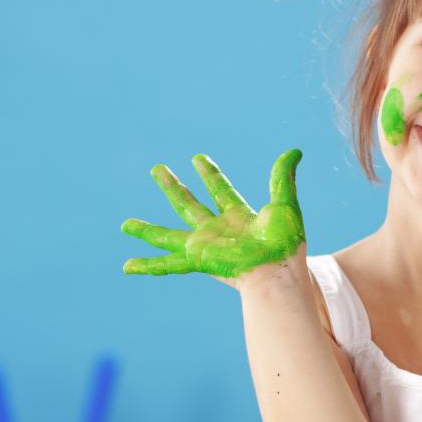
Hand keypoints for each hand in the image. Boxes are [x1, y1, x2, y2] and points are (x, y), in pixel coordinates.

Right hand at [120, 149, 305, 281]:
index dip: (209, 173)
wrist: (278, 270)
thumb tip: (295, 151)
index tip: (197, 158)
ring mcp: (204, 245)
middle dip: (172, 186)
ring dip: (147, 229)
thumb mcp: (285, 204)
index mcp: (238, 216)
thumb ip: (283, 177)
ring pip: (168, 235)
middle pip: (188, 203)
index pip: (220, 189)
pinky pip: (167, 264)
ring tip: (125, 225)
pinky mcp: (197, 260)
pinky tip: (128, 266)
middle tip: (156, 169)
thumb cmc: (286, 244)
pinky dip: (147, 265)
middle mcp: (217, 230)